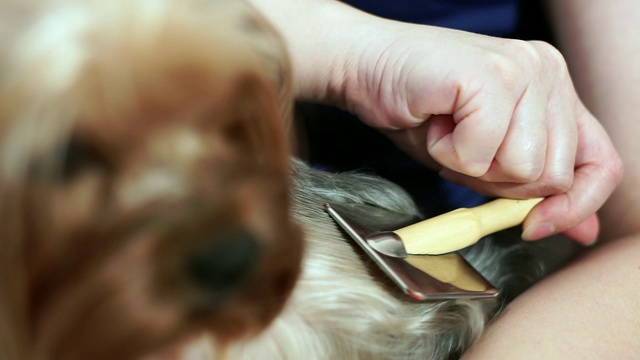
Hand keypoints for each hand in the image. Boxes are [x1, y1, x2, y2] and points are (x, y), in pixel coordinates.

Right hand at [341, 21, 622, 243]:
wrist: (363, 67)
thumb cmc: (418, 111)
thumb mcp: (483, 161)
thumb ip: (532, 190)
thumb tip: (584, 232)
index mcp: (555, 91)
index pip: (601, 163)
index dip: (576, 206)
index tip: (535, 227)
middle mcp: (548, 73)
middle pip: (554, 175)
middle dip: (498, 182)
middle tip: (462, 148)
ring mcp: (523, 70)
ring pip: (522, 168)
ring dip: (471, 165)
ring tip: (447, 131)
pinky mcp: (490, 75)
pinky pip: (482, 153)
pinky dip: (449, 153)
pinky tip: (435, 123)